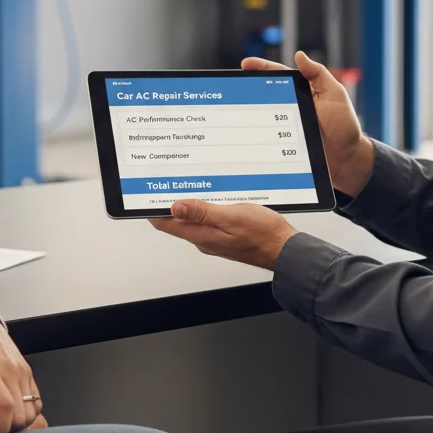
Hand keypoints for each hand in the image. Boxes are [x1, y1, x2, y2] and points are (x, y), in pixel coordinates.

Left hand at [0, 311, 43, 432]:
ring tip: (1, 421)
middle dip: (8, 430)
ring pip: (32, 409)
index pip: (4, 407)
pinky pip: (37, 398)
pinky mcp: (26, 368)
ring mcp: (20, 368)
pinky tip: (12, 410)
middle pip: (21, 413)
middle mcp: (8, 369)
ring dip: (19, 421)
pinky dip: (28, 410)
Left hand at [149, 199, 298, 269]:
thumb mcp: (231, 217)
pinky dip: (203, 208)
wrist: (286, 249)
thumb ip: (202, 212)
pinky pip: (207, 220)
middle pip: (177, 221)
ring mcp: (215, 238)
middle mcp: (204, 239)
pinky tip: (210, 197)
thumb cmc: (263, 235)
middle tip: (164, 182)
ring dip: (187, 204)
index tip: (146, 193)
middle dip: (168, 203)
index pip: (166, 224)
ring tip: (183, 185)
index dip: (153, 209)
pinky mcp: (225, 235)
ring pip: (193, 220)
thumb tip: (175, 207)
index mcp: (201, 236)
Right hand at [242, 51, 375, 195]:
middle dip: (248, 86)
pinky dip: (255, 133)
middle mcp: (291, 106)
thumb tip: (299, 55)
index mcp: (303, 91)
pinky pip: (266, 136)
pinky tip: (244, 131)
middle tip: (233, 84)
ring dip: (249, 111)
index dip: (261, 68)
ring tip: (235, 105)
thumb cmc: (344, 126)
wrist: (347, 160)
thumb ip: (318, 75)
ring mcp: (285, 126)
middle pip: (266, 93)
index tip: (245, 64)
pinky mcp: (282, 145)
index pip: (278, 75)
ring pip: (262, 115)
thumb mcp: (335, 95)